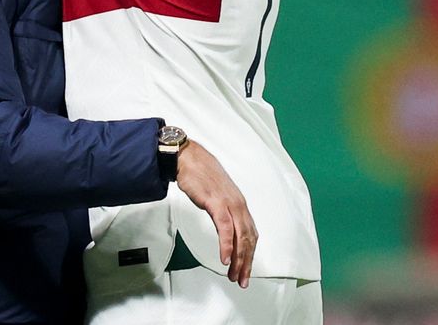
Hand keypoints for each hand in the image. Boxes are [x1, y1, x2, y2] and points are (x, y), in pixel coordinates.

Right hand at [174, 140, 257, 287]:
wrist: (187, 158)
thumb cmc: (200, 174)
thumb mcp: (216, 195)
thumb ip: (223, 210)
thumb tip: (225, 225)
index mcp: (239, 204)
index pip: (250, 234)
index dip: (249, 255)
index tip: (245, 271)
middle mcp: (238, 205)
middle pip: (248, 239)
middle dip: (246, 263)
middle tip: (242, 281)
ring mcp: (228, 203)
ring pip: (239, 236)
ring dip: (238, 259)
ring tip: (234, 275)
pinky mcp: (216, 202)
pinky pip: (224, 228)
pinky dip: (226, 245)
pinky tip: (225, 259)